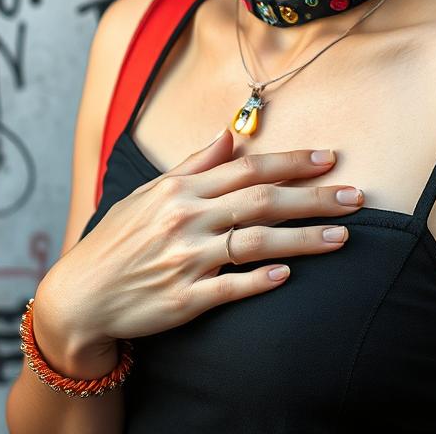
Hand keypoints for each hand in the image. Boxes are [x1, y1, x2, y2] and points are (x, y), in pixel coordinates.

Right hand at [35, 127, 363, 351]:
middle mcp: (186, 218)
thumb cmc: (118, 239)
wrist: (79, 295)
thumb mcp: (150, 192)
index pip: (248, 167)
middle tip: (356, 195)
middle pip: (261, 200)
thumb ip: (194, 163)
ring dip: (303, 238)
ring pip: (255, 242)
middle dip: (314, 196)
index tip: (330, 158)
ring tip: (342, 236)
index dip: (293, 162)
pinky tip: (288, 276)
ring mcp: (186, 260)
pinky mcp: (184, 300)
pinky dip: (260, 280)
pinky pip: (229, 287)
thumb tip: (229, 135)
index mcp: (181, 188)